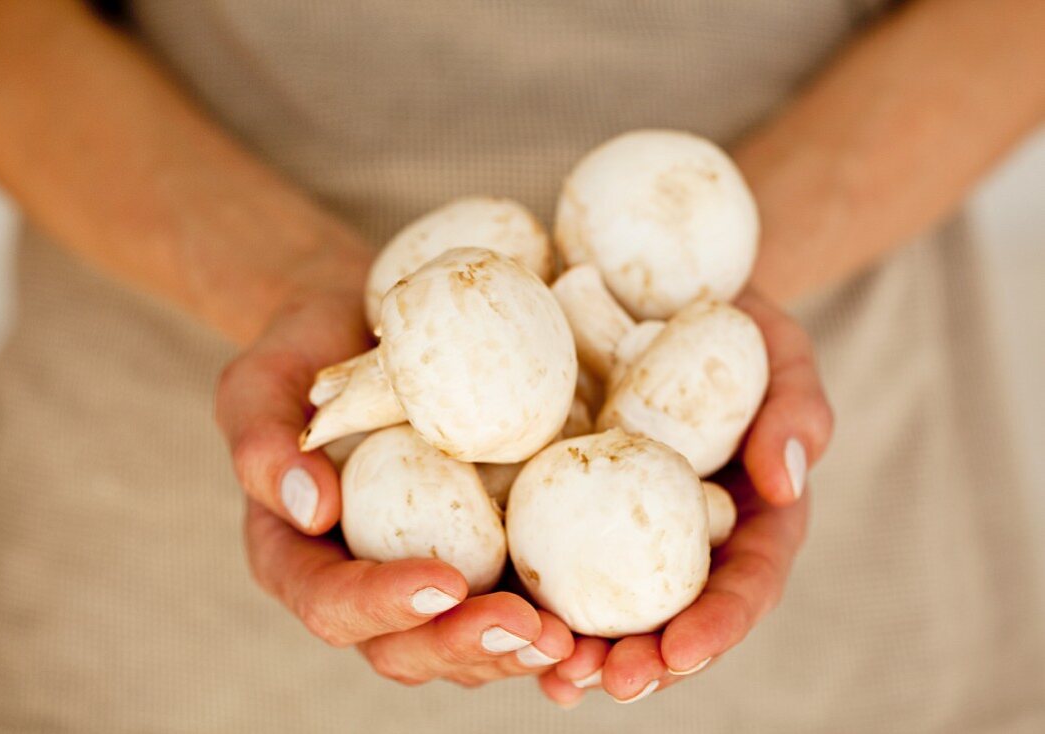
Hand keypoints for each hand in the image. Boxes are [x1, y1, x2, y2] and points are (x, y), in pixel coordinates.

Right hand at [214, 240, 573, 686]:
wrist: (366, 328)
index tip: (442, 583)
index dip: (383, 605)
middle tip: (527, 629)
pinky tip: (600, 621)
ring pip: (467, 643)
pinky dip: (557, 618)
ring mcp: (429, 572)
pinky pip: (516, 599)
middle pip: (406, 647)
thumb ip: (261, 440)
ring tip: (574, 641)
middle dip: (467, 645)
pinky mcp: (485, 551)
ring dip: (520, 650)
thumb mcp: (261, 379)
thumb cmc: (305, 351)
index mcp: (301, 557)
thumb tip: (309, 506)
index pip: (331, 604)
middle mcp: (366, 581)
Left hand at [537, 290, 831, 705]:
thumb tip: (782, 481)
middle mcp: (679, 539)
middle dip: (643, 662)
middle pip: (668, 618)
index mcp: (743, 520)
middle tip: (607, 682)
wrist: (656, 291)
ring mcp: (617, 526)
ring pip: (603, 605)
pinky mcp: (559, 502)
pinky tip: (494, 616)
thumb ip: (796, 410)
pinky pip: (545, 553)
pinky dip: (526, 591)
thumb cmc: (733, 326)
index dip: (717, 625)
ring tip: (553, 674)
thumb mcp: (781, 353)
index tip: (682, 650)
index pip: (742, 585)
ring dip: (579, 648)